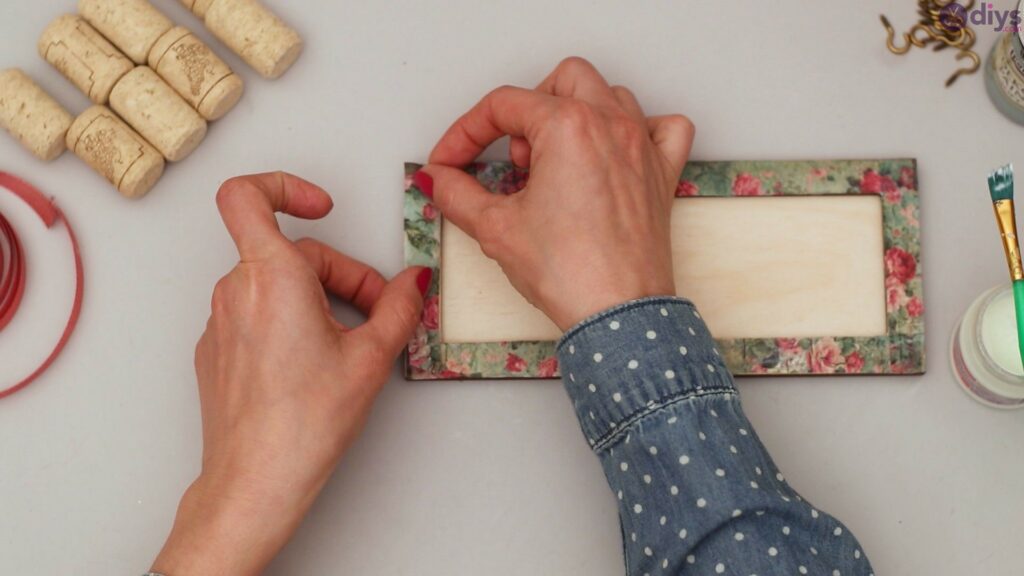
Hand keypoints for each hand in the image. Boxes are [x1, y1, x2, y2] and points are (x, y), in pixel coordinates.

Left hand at [152, 172, 428, 575]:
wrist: (254, 481)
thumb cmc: (303, 424)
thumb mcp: (371, 358)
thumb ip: (398, 307)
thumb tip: (415, 283)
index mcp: (271, 277)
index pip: (247, 195)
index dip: (285, 186)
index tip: (322, 208)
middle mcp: (236, 291)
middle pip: (291, 253)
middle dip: (340, 275)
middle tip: (375, 315)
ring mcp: (220, 322)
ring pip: (275, 284)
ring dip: (317, 300)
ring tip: (347, 345)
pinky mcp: (216, 350)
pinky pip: (257, 313)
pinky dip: (290, 322)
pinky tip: (314, 364)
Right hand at [420, 57, 694, 329]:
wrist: (617, 315)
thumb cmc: (570, 273)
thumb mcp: (495, 228)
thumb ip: (457, 194)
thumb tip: (439, 179)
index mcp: (568, 127)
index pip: (502, 105)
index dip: (465, 132)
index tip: (451, 161)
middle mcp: (610, 125)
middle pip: (560, 81)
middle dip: (524, 111)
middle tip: (509, 158)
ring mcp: (641, 147)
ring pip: (609, 95)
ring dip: (573, 114)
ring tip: (552, 160)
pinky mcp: (661, 174)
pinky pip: (663, 127)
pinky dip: (639, 128)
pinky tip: (614, 151)